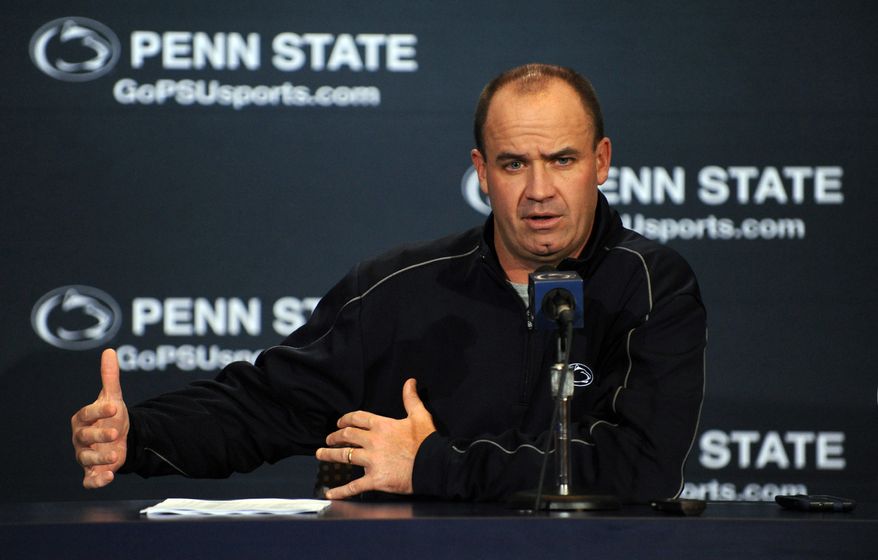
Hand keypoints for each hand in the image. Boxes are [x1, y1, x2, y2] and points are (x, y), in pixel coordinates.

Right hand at [71, 349, 128, 488]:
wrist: (120, 439)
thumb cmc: (111, 417)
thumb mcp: (113, 397)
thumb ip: (110, 377)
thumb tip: (109, 351)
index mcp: (83, 418)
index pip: (87, 414)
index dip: (99, 411)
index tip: (116, 407)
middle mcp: (80, 438)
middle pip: (85, 437)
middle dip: (99, 435)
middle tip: (117, 433)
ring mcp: (85, 455)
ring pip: (87, 459)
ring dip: (100, 459)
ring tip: (115, 457)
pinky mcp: (92, 472)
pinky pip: (89, 480)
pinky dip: (97, 481)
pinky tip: (109, 478)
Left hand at [315, 378, 435, 498]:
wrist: (434, 465)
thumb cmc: (427, 441)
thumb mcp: (420, 416)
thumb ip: (411, 399)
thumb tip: (410, 382)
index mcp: (382, 426)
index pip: (357, 419)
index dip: (346, 419)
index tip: (339, 422)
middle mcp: (373, 441)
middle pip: (347, 436)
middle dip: (335, 437)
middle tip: (328, 440)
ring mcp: (372, 461)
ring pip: (345, 457)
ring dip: (329, 455)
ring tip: (320, 455)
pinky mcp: (375, 479)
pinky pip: (353, 486)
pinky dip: (341, 491)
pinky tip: (331, 492)